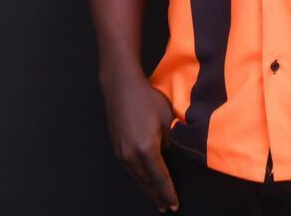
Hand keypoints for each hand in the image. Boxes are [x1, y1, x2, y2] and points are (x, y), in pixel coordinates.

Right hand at [101, 70, 178, 211]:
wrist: (121, 87)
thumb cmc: (147, 99)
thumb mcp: (166, 117)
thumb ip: (171, 138)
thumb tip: (172, 152)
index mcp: (146, 149)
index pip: (160, 178)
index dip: (168, 193)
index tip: (174, 205)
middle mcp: (131, 156)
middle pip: (146, 183)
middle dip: (157, 196)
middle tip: (167, 208)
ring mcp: (121, 153)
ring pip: (136, 178)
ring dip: (147, 190)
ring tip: (156, 199)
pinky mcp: (116, 148)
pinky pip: (129, 170)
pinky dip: (138, 179)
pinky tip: (143, 180)